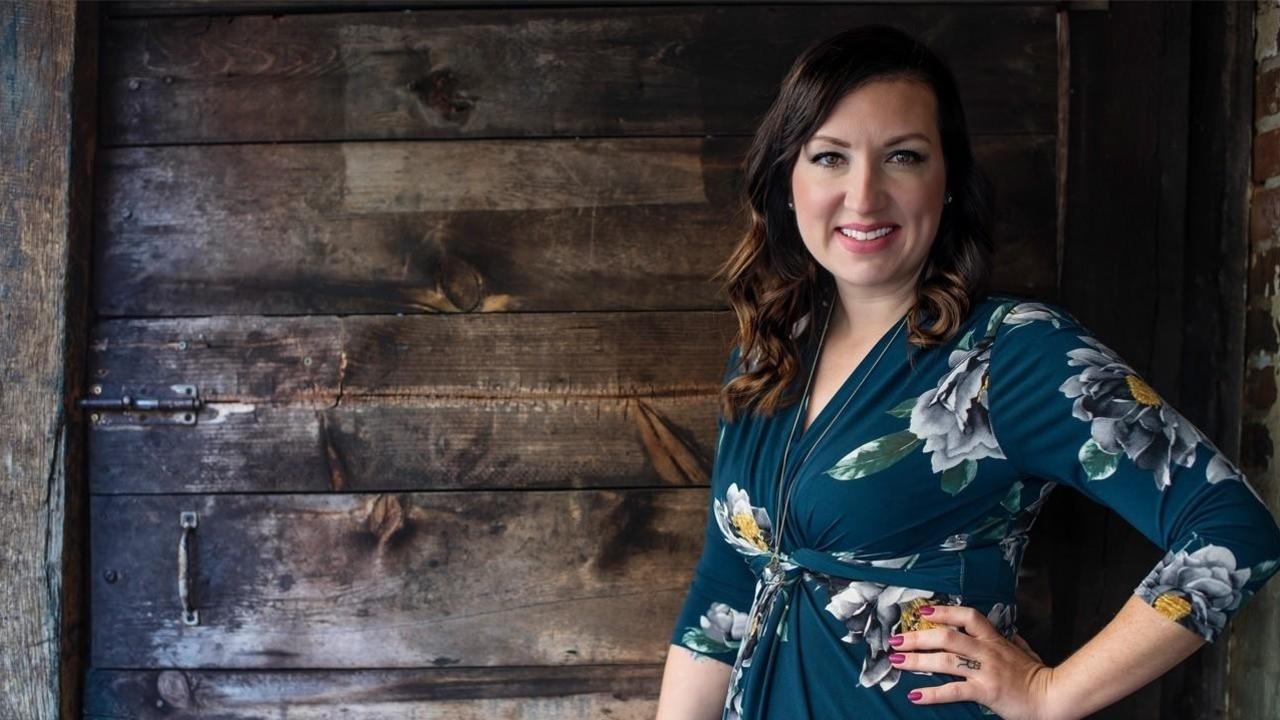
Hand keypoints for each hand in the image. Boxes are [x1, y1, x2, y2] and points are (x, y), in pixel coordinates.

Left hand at [888, 604, 1058, 719]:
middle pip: (946, 637)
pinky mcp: (985, 692)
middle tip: (895, 639)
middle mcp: (987, 651)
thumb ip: (1014, 642)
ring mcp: (985, 670)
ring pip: (945, 660)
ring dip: (917, 660)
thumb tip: (1011, 635)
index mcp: (994, 639)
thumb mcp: (1025, 651)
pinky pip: (954, 691)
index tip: (921, 613)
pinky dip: (932, 693)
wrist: (1053, 697)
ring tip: (896, 661)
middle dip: (917, 637)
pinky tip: (915, 695)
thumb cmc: (1037, 675)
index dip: (943, 611)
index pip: (966, 616)